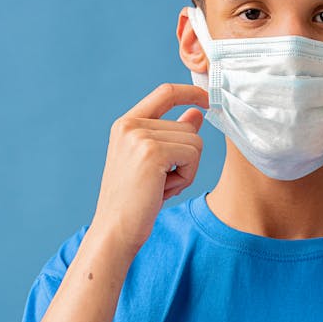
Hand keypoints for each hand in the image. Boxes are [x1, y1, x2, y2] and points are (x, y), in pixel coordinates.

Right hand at [90, 83, 208, 260]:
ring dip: (187, 170)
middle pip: (188, 126)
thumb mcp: (155, 163)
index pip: (165, 92)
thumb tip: (196, 113)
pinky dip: (187, 176)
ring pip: (194, 142)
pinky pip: (193, 155)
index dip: (191, 92)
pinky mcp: (152, 152)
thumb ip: (174, 135)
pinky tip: (165, 190)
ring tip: (162, 187)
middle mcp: (130, 125)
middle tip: (163, 182)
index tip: (207, 99)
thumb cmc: (135, 201)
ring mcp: (140, 136)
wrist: (115, 229)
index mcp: (126, 124)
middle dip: (186, 158)